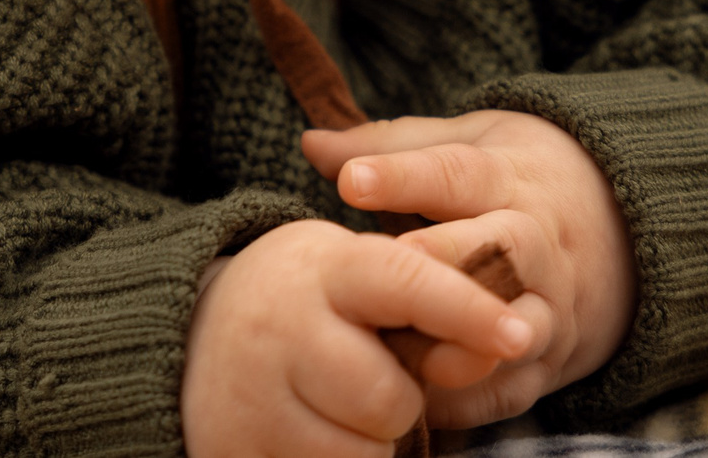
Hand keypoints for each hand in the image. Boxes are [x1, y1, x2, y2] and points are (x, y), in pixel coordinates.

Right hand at [180, 217, 534, 457]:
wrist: (188, 334)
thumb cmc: (304, 305)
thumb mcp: (355, 280)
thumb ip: (429, 306)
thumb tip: (510, 345)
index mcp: (320, 268)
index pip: (405, 282)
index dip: (468, 311)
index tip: (519, 334)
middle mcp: (279, 328)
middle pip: (388, 398)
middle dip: (397, 400)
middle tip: (362, 373)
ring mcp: (251, 399)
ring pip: (362, 452)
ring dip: (366, 442)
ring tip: (327, 402)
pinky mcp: (238, 452)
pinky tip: (303, 432)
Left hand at [303, 112, 634, 425]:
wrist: (623, 232)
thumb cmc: (516, 180)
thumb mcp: (467, 143)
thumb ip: (391, 147)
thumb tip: (310, 144)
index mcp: (507, 179)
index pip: (455, 173)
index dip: (401, 176)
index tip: (349, 181)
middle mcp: (537, 242)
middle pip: (499, 250)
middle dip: (446, 259)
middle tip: (392, 264)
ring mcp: (550, 306)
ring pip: (514, 325)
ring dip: (460, 340)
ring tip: (404, 349)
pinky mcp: (551, 361)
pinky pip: (514, 387)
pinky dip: (469, 397)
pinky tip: (419, 403)